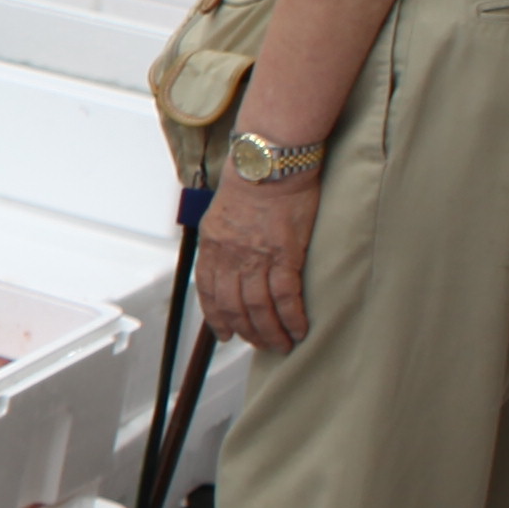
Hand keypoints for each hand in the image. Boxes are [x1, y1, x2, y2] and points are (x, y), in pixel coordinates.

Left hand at [194, 167, 322, 357]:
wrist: (270, 162)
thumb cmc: (251, 179)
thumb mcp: (221, 212)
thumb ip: (222, 240)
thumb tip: (227, 259)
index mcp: (211, 245)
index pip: (209, 292)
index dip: (217, 318)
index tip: (225, 334)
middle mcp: (229, 256)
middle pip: (234, 306)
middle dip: (247, 331)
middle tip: (261, 345)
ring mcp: (256, 257)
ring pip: (259, 307)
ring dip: (270, 332)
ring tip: (282, 345)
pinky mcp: (284, 254)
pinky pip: (286, 296)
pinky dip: (292, 317)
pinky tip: (299, 329)